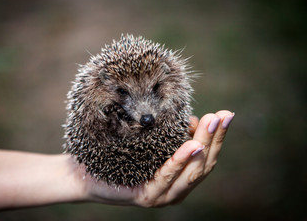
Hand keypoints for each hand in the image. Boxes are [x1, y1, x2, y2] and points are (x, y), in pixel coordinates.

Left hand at [84, 110, 234, 206]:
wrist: (86, 174)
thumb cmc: (120, 155)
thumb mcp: (152, 142)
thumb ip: (172, 135)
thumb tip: (192, 119)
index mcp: (180, 175)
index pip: (207, 156)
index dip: (219, 137)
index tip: (226, 115)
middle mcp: (176, 188)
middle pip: (204, 165)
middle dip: (215, 139)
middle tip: (223, 116)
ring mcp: (163, 195)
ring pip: (190, 172)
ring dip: (204, 146)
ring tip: (211, 124)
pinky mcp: (147, 197)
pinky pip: (166, 177)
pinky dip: (179, 161)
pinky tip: (191, 146)